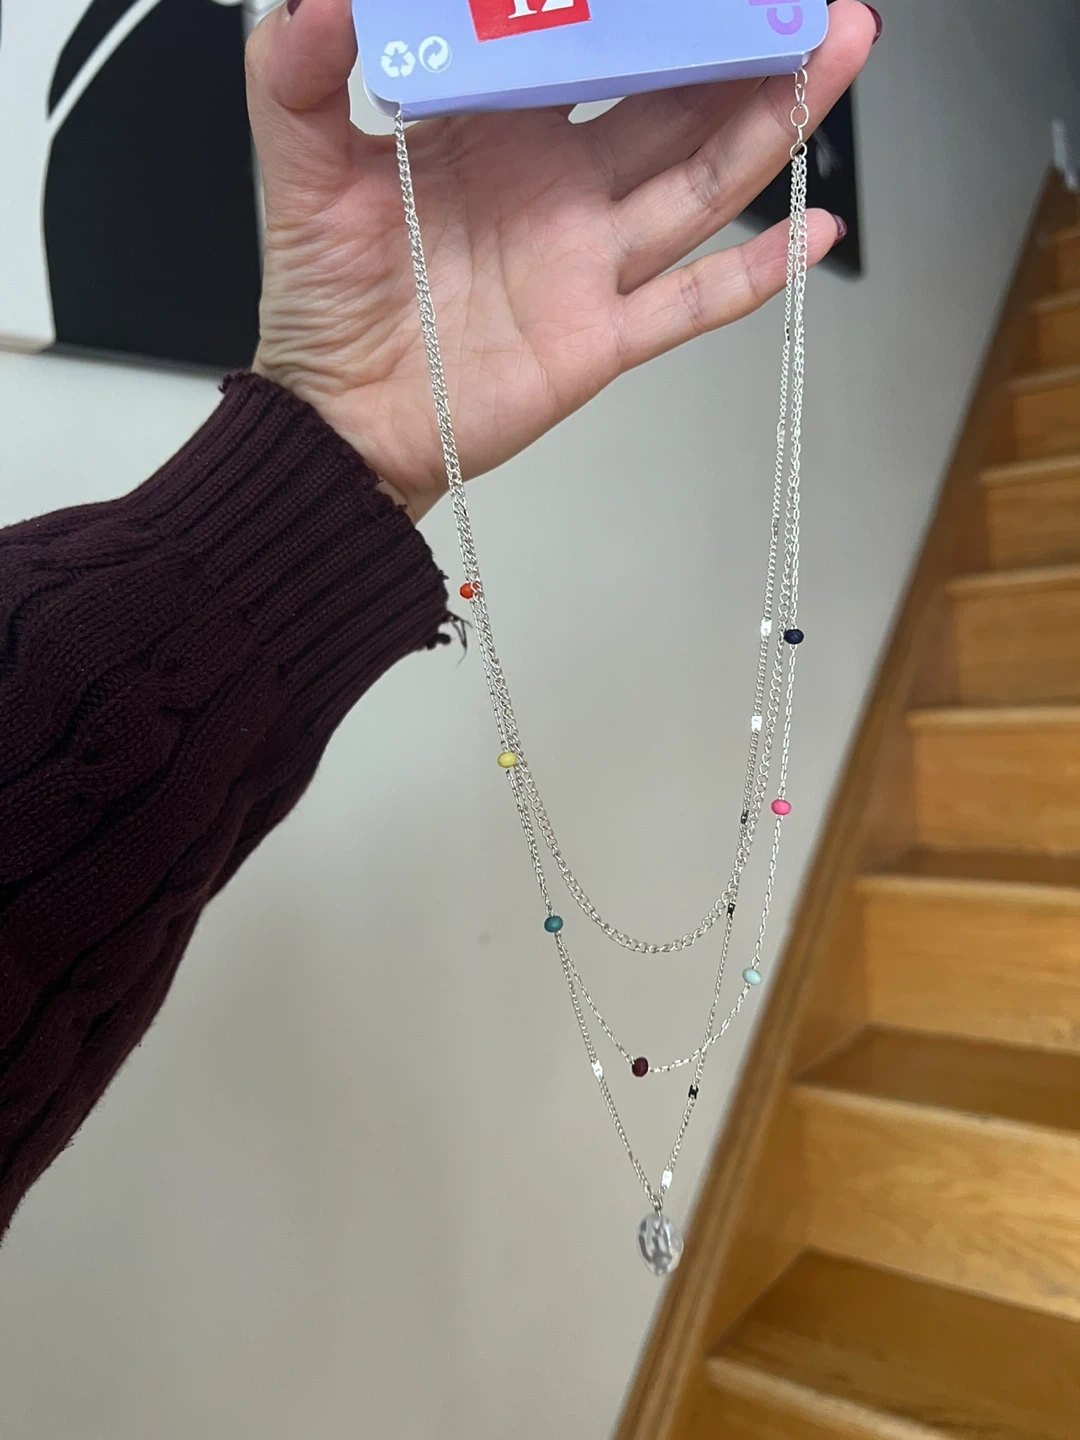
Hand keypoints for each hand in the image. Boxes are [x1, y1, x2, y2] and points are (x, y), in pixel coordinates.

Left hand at [247, 0, 875, 520]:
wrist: (339, 420)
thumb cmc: (322, 300)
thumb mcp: (297, 172)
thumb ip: (296, 77)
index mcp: (503, 129)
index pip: (592, 47)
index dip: (647, 7)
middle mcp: (563, 186)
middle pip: (673, 102)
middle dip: (740, 43)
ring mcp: (590, 262)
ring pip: (699, 182)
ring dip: (769, 123)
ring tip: (832, 53)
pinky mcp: (601, 339)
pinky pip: (690, 304)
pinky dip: (754, 276)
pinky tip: (815, 232)